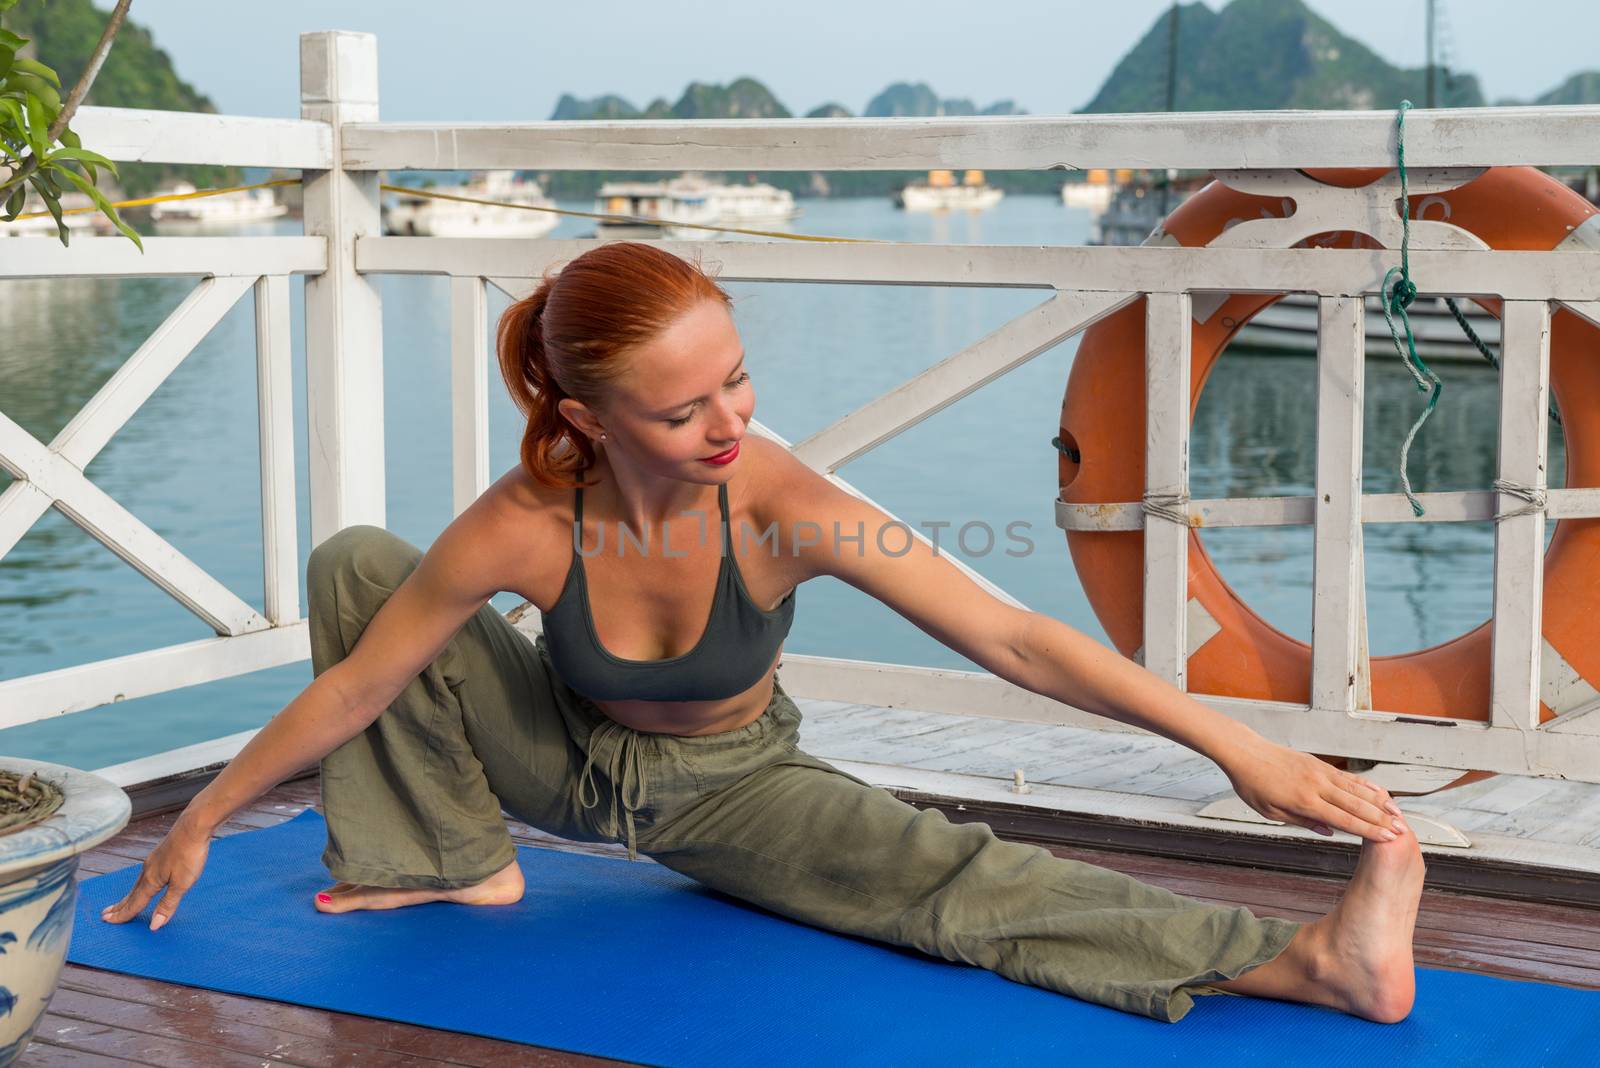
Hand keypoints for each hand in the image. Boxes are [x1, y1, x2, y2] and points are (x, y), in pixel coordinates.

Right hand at [99, 811, 212, 930]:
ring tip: (120, 903)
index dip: (123, 915)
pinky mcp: (161, 854)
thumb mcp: (182, 884)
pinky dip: (138, 884)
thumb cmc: (189, 854)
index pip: (134, 903)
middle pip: (131, 894)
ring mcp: (153, 861)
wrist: (194, 825)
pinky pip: (145, 874)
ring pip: (137, 884)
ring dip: (128, 896)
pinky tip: (143, 882)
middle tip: (105, 915)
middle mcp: (148, 871)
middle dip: (119, 906)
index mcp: (151, 880)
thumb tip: (154, 925)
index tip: (109, 922)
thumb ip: (167, 904)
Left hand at [1221, 737, 1404, 841]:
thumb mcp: (1271, 812)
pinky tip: (1378, 793)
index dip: (1368, 830)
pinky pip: (1347, 778)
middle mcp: (1317, 785)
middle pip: (1356, 805)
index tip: (1388, 838)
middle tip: (1402, 831)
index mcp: (1304, 801)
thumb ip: (1302, 821)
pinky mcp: (1320, 764)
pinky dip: (1365, 786)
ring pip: (1356, 789)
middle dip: (1381, 819)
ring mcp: (1320, 773)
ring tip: (1397, 813)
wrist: (1245, 752)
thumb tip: (1330, 832)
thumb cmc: (1253, 785)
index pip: (1343, 819)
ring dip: (1379, 802)